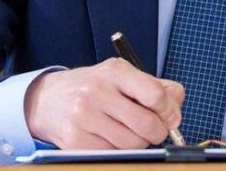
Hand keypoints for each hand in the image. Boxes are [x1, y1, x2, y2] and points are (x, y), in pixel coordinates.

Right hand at [23, 57, 183, 148]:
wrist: (49, 99)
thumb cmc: (94, 87)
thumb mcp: (123, 76)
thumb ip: (156, 87)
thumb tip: (176, 110)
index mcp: (115, 71)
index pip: (154, 95)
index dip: (169, 111)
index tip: (170, 117)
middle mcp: (97, 91)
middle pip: (146, 124)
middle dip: (158, 132)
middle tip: (155, 130)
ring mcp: (84, 117)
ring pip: (132, 144)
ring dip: (138, 142)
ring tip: (129, 132)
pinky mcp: (76, 140)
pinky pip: (113, 154)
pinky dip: (118, 150)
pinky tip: (111, 137)